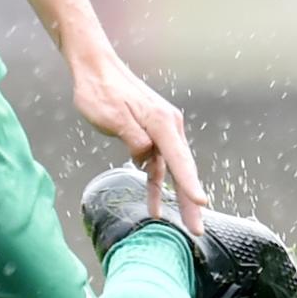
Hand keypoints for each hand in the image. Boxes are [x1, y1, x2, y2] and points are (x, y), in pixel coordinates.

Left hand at [71, 51, 207, 234]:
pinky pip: (157, 162)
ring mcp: (161, 129)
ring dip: (176, 195)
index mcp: (161, 122)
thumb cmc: (100, 91)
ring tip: (184, 225)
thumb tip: (145, 160)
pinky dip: (156, 180)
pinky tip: (155, 202)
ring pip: (171, 168)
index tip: (201, 203)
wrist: (95, 68)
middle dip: (191, 200)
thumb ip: (133, 140)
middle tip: (197, 229)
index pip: (179, 160)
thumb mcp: (112, 118)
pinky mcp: (151, 132)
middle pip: (182, 168)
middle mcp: (168, 125)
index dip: (189, 184)